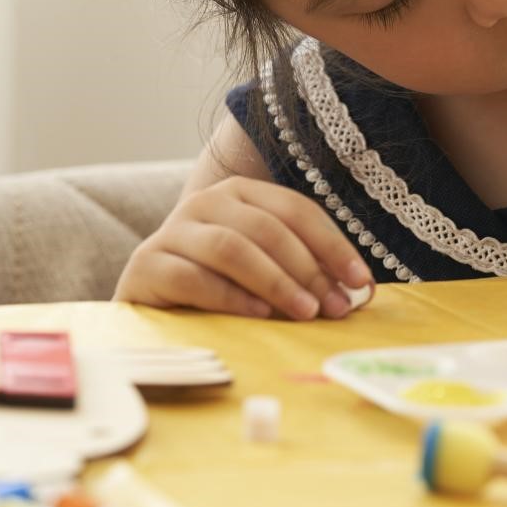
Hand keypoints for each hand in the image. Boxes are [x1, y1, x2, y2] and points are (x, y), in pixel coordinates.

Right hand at [114, 176, 374, 319]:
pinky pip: (193, 277)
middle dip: (309, 269)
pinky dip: (231, 296)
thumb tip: (360, 291)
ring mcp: (172, 231)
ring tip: (306, 312)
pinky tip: (259, 314)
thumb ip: (307, 272)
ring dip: (277, 281)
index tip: (361, 281)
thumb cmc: (220, 283)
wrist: (150, 302)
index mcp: (242, 193)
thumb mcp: (267, 269)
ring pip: (232, 248)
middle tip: (336, 306)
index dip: (333, 245)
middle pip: (268, 228)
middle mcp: (205, 202)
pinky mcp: (146, 266)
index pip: (297, 211)